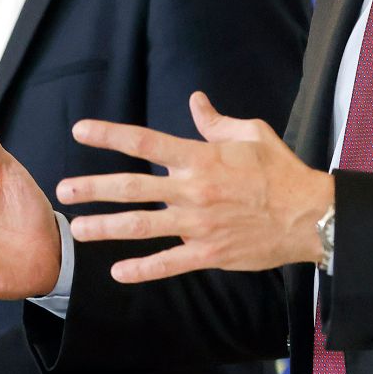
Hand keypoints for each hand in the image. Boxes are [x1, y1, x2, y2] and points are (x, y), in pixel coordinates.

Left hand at [60, 91, 333, 281]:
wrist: (309, 215)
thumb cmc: (280, 171)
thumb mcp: (251, 133)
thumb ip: (216, 121)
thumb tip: (195, 101)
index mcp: (201, 157)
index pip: (145, 142)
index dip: (110, 135)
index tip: (80, 131)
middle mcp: (193, 190)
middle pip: (133, 187)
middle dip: (94, 188)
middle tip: (63, 190)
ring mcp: (199, 224)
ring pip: (142, 227)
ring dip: (106, 228)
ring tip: (78, 228)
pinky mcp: (209, 252)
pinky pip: (169, 263)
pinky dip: (142, 270)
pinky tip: (118, 272)